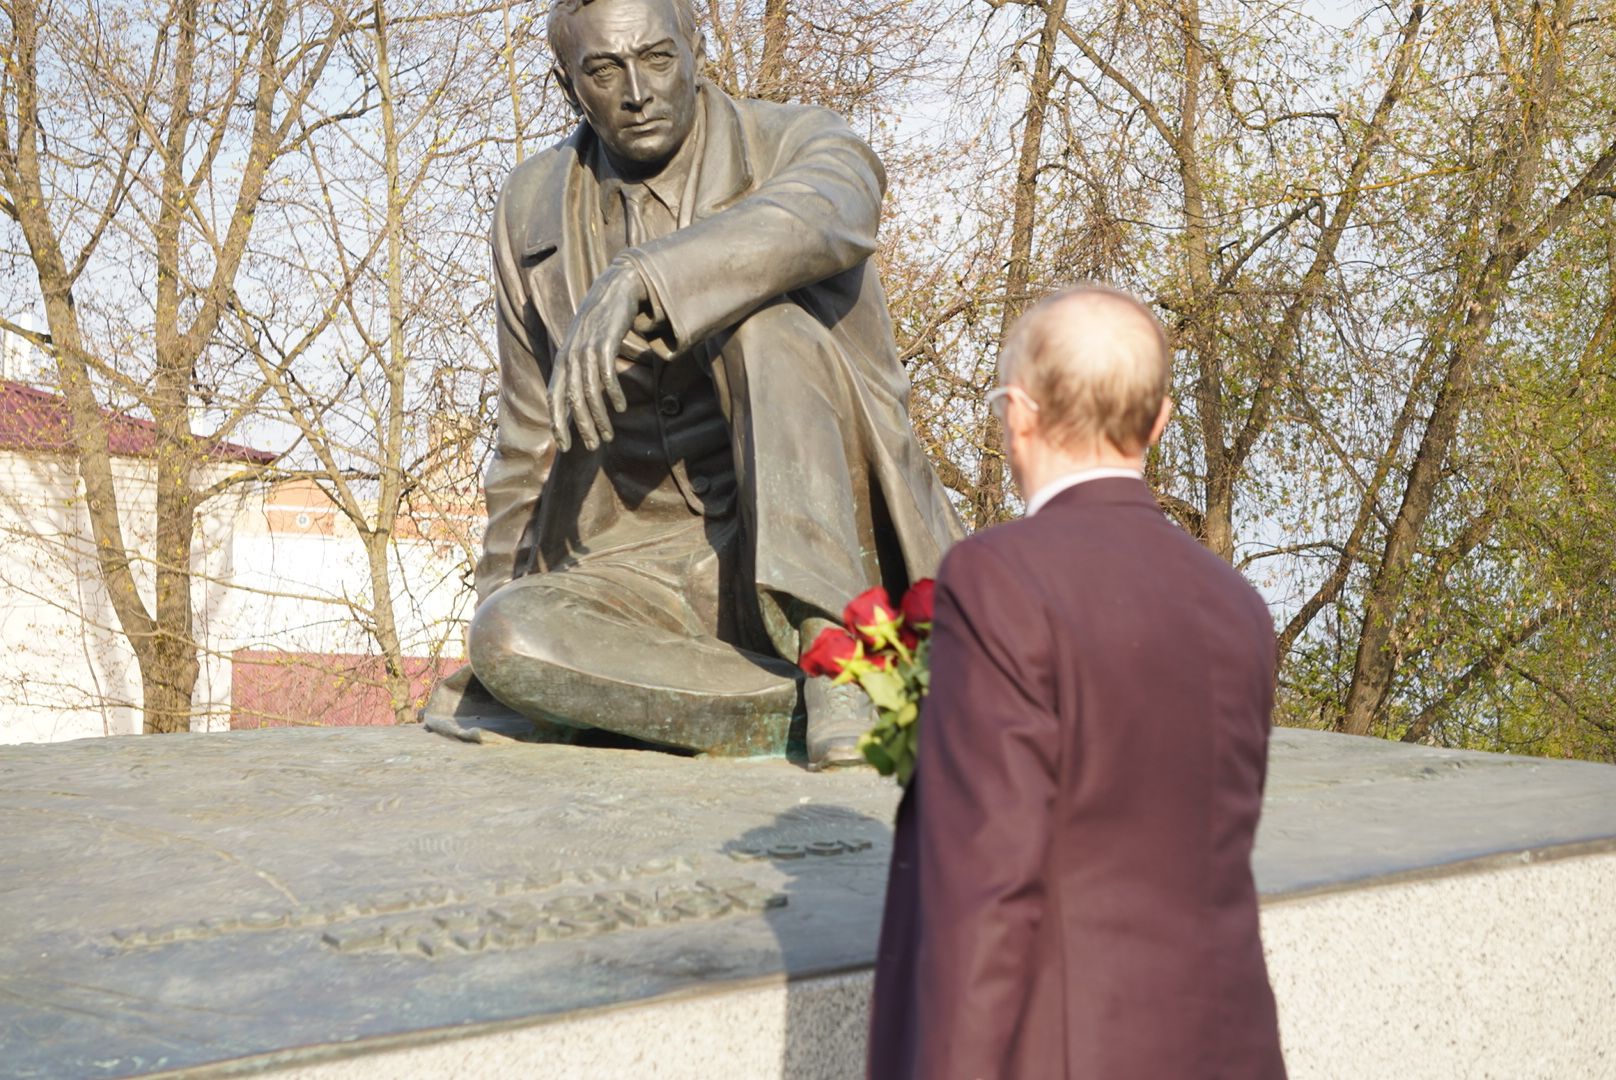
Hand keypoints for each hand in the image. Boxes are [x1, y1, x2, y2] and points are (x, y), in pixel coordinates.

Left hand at [549, 262, 650, 451]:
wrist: (615, 289)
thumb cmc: (600, 323)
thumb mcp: (582, 346)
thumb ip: (578, 369)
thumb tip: (578, 398)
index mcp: (562, 360)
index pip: (554, 398)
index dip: (558, 423)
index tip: (566, 446)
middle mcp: (570, 356)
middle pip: (572, 400)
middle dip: (582, 426)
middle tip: (594, 446)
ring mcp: (587, 348)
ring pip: (589, 391)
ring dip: (599, 417)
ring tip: (609, 434)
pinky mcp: (605, 342)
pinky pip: (607, 375)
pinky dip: (613, 394)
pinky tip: (621, 407)